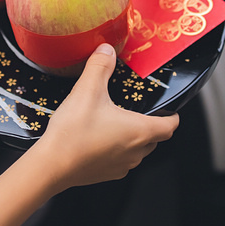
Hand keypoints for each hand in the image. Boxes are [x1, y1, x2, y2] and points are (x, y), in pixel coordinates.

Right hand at [33, 44, 178, 189]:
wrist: (52, 165)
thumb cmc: (73, 132)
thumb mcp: (88, 90)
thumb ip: (100, 66)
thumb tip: (106, 50)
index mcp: (139, 131)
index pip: (170, 126)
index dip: (172, 116)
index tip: (169, 110)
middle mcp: (135, 152)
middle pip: (155, 139)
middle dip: (151, 125)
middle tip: (138, 111)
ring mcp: (121, 166)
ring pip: (137, 152)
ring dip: (132, 139)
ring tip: (115, 124)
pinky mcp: (106, 175)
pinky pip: (120, 162)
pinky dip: (116, 151)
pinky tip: (98, 139)